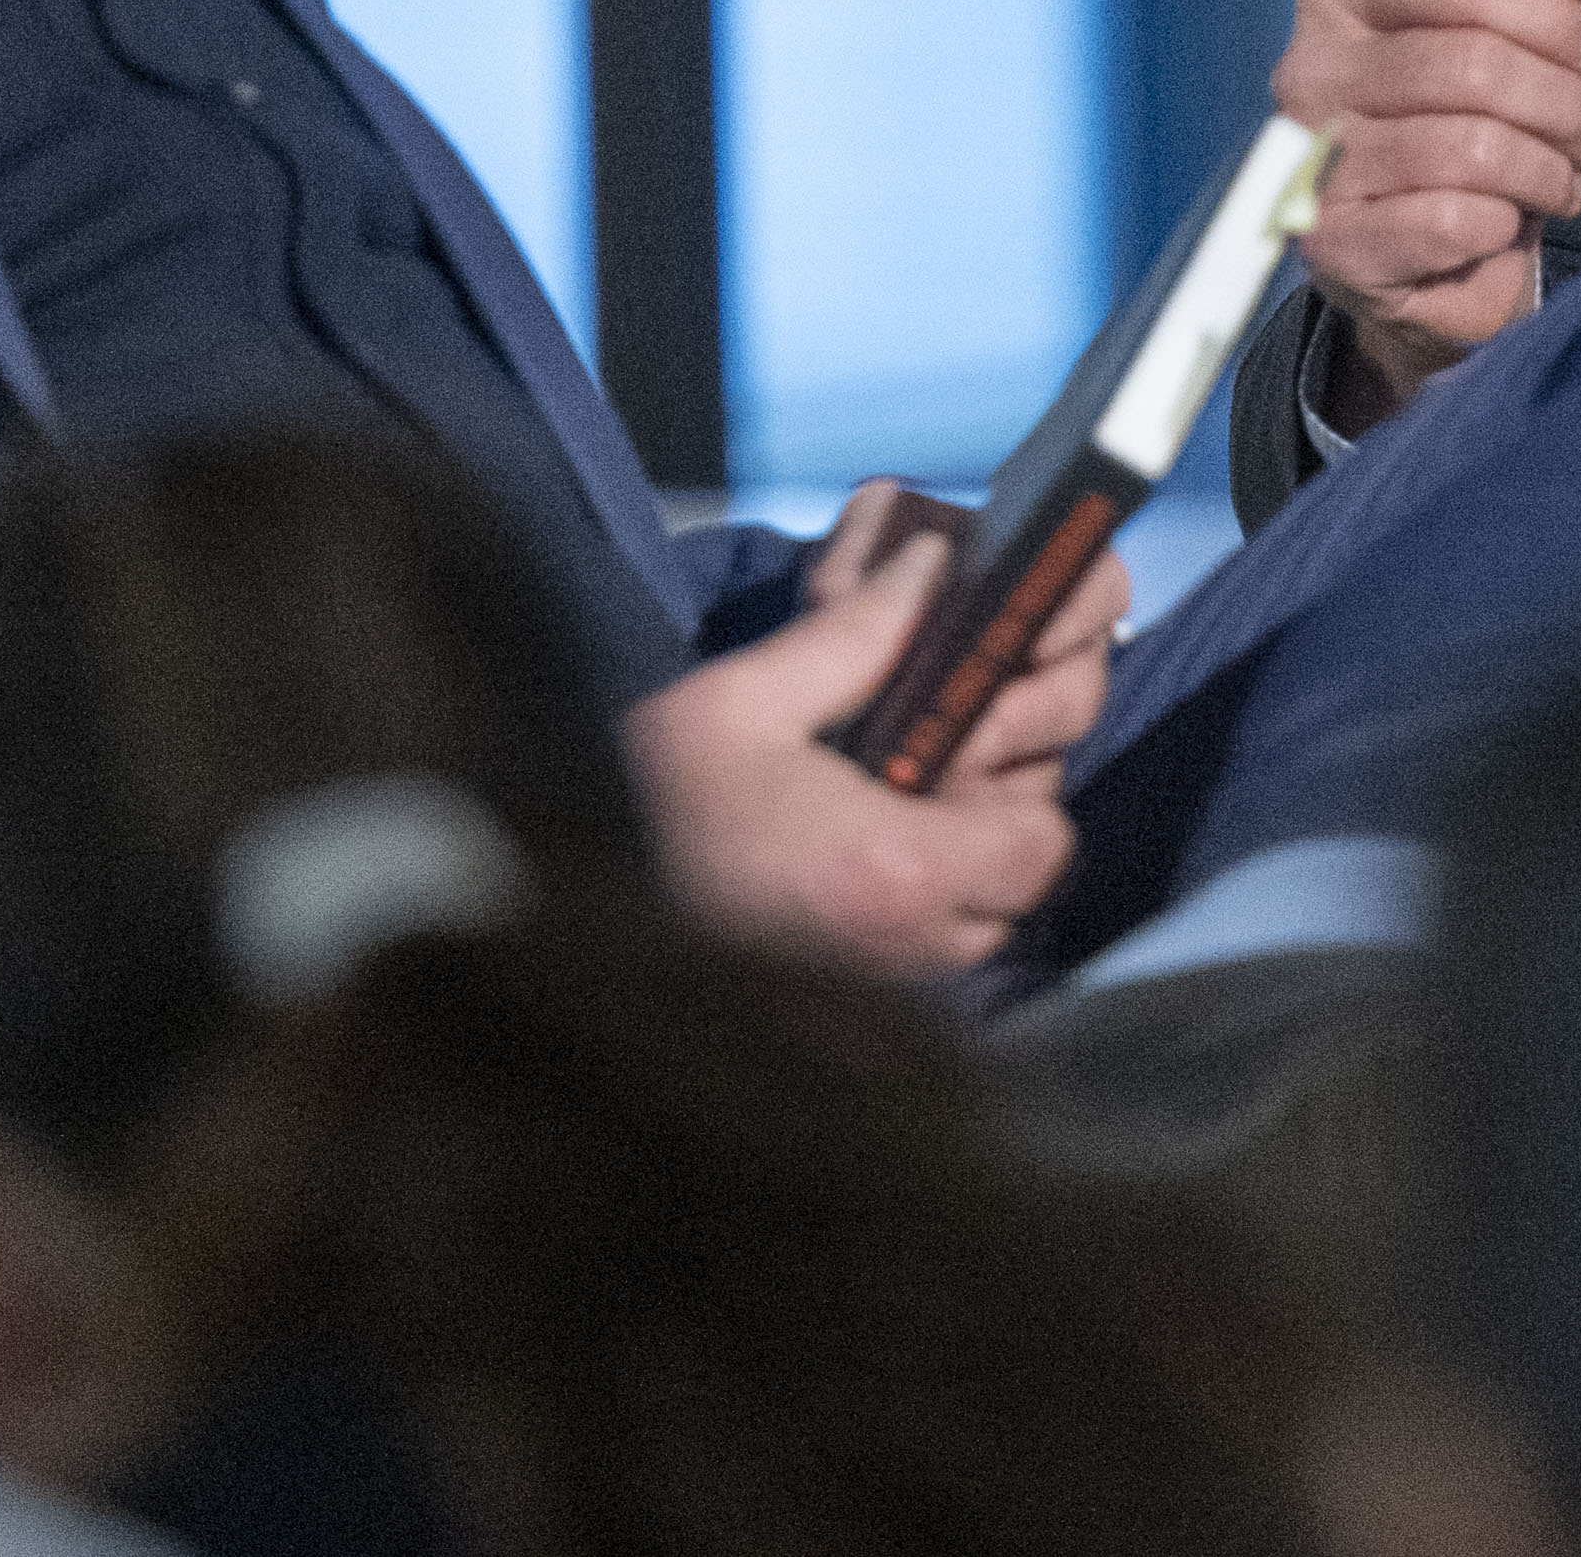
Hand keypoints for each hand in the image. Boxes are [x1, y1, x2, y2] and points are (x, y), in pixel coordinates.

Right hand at [621, 482, 1129, 977]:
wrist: (539, 916)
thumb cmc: (637, 819)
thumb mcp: (739, 701)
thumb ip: (855, 635)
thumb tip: (931, 570)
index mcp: (893, 870)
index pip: (1042, 844)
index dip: (1019, 787)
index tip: (966, 743)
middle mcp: (898, 950)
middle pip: (1016, 887)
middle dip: (988, 822)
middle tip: (918, 768)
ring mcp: (868, 991)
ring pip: (971, 928)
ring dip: (947, 867)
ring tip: (873, 808)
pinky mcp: (835, 1009)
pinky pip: (914, 958)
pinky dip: (902, 910)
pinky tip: (838, 855)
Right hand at [1272, 0, 1580, 426]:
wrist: (1423, 257)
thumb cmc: (1468, 125)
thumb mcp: (1516, 40)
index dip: (1553, 15)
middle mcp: (1308, 70)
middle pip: (1473, 63)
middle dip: (1560, 104)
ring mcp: (1309, 161)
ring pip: (1469, 147)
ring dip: (1544, 171)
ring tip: (1560, 180)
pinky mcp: (1332, 245)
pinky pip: (1451, 221)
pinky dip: (1502, 225)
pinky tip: (1505, 224)